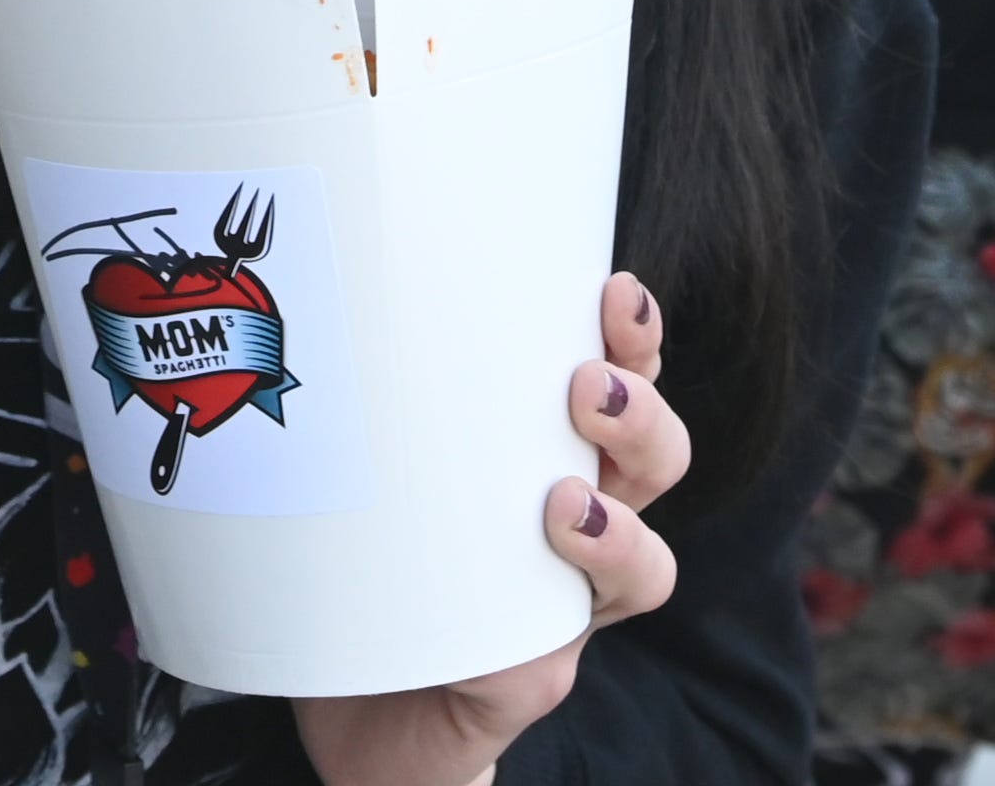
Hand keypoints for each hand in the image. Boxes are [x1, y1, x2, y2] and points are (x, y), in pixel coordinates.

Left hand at [294, 276, 687, 785]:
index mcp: (550, 455)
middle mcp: (578, 530)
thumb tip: (337, 312)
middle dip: (641, 418)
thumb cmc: (370, 564)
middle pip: (658, 462)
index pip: (622, 381)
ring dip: (619, 535)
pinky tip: (494, 648)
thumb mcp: (373, 465)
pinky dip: (527, 654)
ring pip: (645, 569)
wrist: (356, 703)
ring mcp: (561, 612)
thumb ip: (368, 399)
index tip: (614, 292)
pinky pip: (546, 670)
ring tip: (566, 507)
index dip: (634, 338)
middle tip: (588, 390)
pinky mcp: (524, 687)